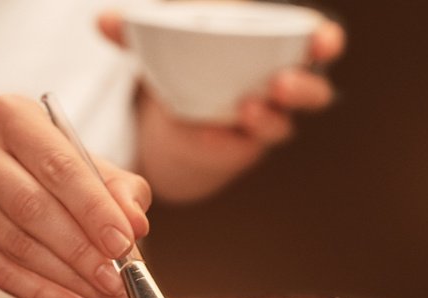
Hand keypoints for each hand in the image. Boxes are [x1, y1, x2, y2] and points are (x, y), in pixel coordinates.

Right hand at [0, 94, 151, 297]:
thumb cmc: (39, 166)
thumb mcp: (82, 162)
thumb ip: (117, 188)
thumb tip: (136, 223)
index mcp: (10, 116)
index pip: (59, 166)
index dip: (94, 209)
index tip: (124, 244)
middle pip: (33, 209)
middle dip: (82, 252)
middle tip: (118, 282)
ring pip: (15, 245)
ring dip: (66, 279)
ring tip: (104, 297)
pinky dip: (38, 294)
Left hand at [98, 13, 345, 201]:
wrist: (174, 114)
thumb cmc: (185, 62)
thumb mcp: (163, 43)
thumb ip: (136, 31)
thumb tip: (103, 19)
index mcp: (274, 46)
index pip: (316, 40)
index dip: (324, 40)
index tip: (322, 41)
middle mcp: (279, 85)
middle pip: (312, 90)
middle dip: (304, 87)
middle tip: (280, 83)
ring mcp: (263, 121)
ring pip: (281, 125)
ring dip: (267, 119)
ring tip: (247, 110)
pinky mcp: (240, 149)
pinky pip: (240, 148)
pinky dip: (222, 141)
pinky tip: (204, 134)